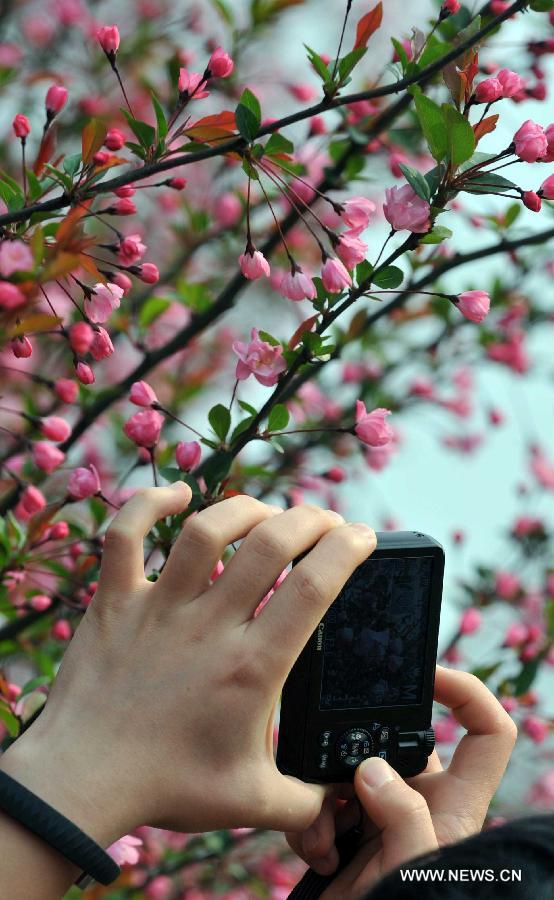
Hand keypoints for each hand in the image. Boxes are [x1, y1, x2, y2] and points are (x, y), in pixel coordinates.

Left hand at [1, 486, 376, 848]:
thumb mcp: (252, 802)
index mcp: (252, 666)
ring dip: (245, 509)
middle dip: (310, 519)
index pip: (314, 588)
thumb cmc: (167, 789)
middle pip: (271, 544)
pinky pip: (126, 535)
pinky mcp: (115, 601)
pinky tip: (178, 495)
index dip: (348, 550)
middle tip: (325, 521)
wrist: (81, 784)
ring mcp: (159, 607)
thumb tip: (346, 794)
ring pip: (207, 530)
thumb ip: (308, 800)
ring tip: (266, 514)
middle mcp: (210, 625)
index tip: (363, 536)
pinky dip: (148, 504)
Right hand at [286, 665, 516, 898]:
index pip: (486, 732)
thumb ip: (404, 816)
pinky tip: (316, 852)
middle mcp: (419, 800)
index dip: (467, 691)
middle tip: (334, 785)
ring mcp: (381, 814)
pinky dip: (310, 822)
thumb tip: (371, 769)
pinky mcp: (347, 830)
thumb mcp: (417, 870)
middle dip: (356, 754)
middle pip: (395, 742)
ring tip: (321, 836)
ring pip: (348, 770)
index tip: (424, 675)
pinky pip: (321, 801)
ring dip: (323, 796)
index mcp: (456, 803)